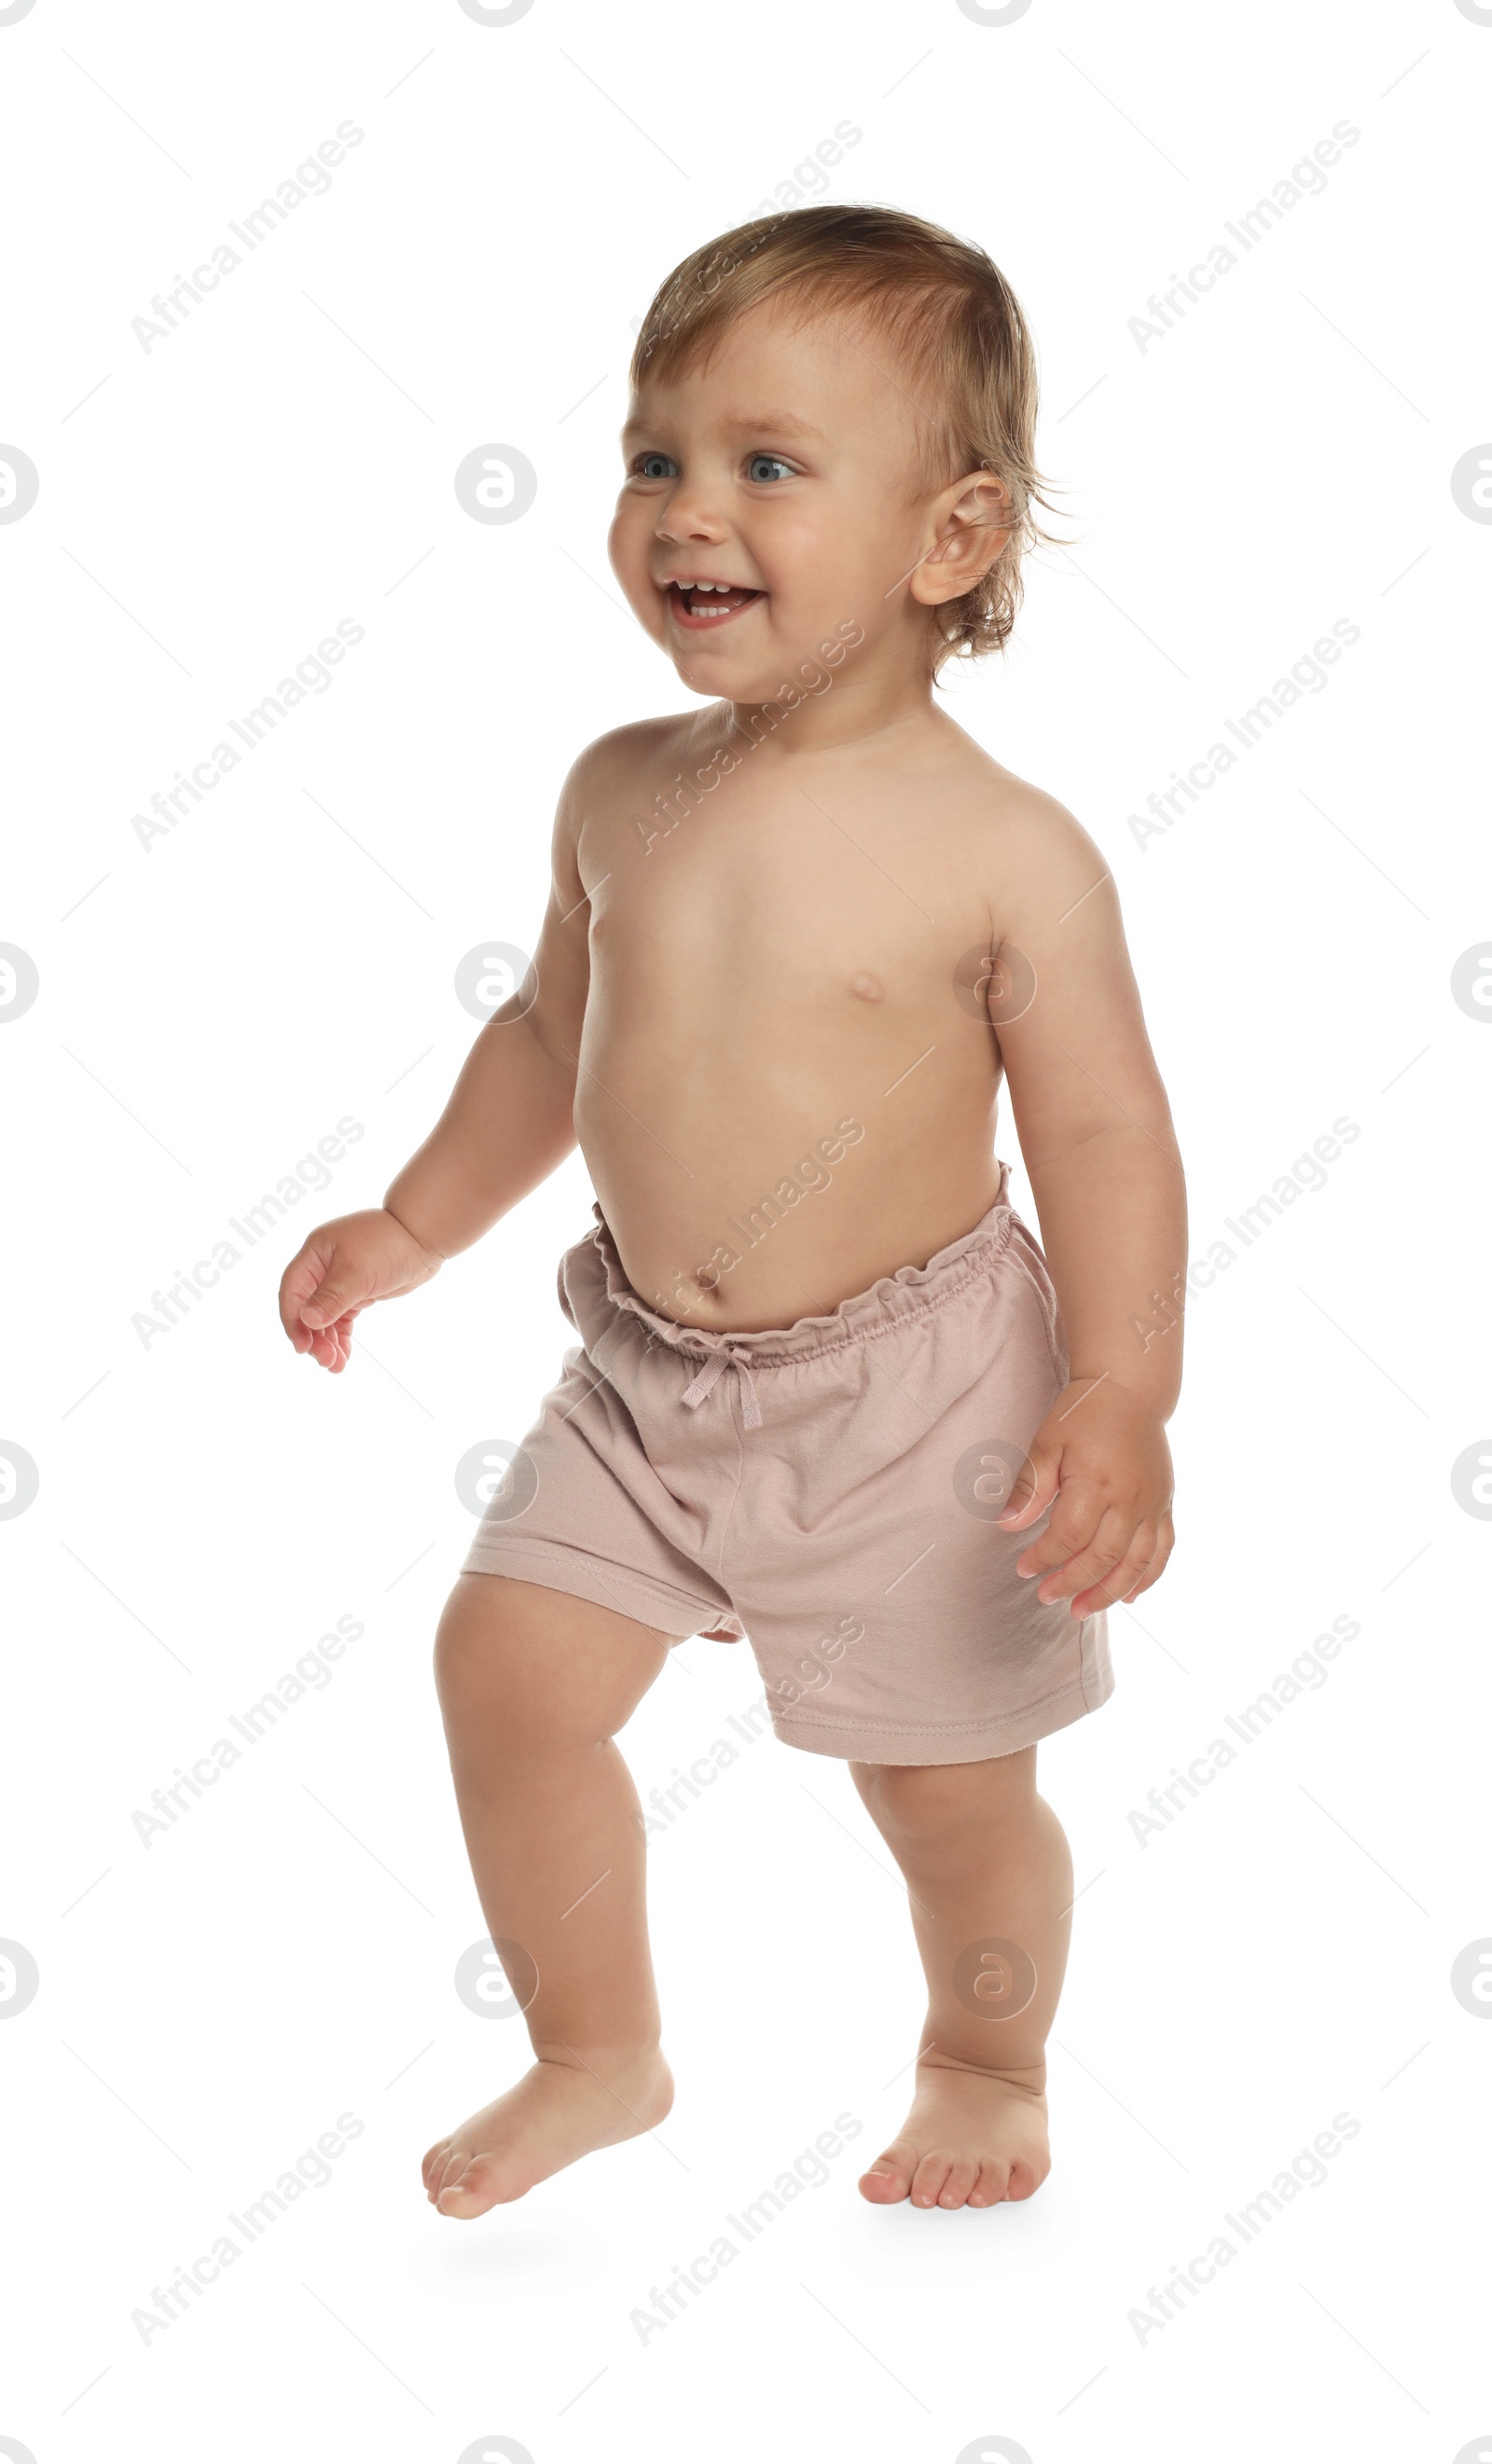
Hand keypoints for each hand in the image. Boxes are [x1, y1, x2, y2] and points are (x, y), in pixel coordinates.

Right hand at [277, 1207, 443, 1372]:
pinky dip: (341, 1337)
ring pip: (324, 1318)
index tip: (302, 1347)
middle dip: (314, 1337)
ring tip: (336, 1366)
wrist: (424, 1236)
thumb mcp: (358, 1272)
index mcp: (315, 1254)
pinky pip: (342, 1319)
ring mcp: (340, 1281)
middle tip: (326, 1361)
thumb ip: (332, 1297)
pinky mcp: (358, 1292)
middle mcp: (323, 1268)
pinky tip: (344, 1356)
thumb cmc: (389, 1244)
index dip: (293, 1321)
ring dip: (327, 1342)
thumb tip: (307, 1320)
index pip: (293, 1291)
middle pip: (307, 1309)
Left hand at [997, 1377, 1173, 1615]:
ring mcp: (1153, 1504)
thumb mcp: (1048, 1442)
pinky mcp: (1165, 1505)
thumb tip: (1007, 1525)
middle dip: (1073, 1583)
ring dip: (1109, 1592)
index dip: (1045, 1557)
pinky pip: (1162, 1551)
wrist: (1129, 1391)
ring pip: (1136, 1563)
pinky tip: (1129, 1597)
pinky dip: (1148, 1578)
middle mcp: (1131, 1498)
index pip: (1070, 1536)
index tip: (1024, 1569)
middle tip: (1046, 1597)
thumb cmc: (1082, 1415)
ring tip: (1082, 1611)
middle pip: (1103, 1557)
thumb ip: (1030, 1486)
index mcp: (1098, 1481)